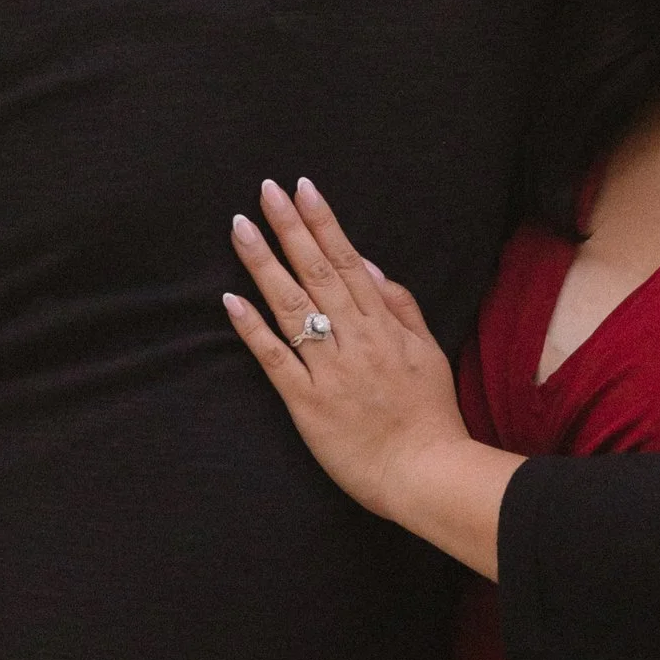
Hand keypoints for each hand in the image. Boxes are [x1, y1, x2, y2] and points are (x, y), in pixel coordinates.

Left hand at [226, 178, 518, 577]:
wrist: (426, 472)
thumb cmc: (429, 414)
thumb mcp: (427, 351)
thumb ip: (400, 306)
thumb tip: (369, 266)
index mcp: (382, 324)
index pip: (347, 261)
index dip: (322, 222)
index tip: (302, 188)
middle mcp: (354, 338)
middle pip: (315, 272)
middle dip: (288, 228)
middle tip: (264, 190)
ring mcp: (328, 368)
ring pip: (290, 306)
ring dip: (263, 264)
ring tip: (240, 228)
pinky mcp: (306, 402)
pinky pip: (274, 358)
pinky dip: (252, 328)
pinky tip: (230, 300)